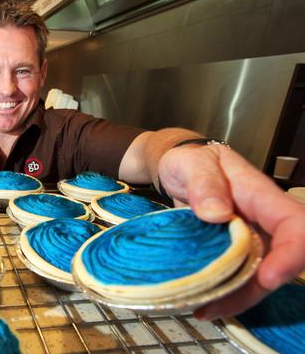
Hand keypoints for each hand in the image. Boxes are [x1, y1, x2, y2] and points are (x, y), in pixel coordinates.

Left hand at [158, 144, 304, 319]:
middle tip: (217, 303)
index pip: (293, 224)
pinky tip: (203, 305)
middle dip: (255, 289)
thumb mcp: (190, 164)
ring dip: (236, 298)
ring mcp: (250, 239)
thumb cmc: (189, 162)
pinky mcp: (235, 253)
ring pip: (258, 276)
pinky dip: (224, 295)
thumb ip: (203, 183)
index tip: (268, 276)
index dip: (291, 253)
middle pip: (279, 260)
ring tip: (204, 309)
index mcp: (259, 196)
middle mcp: (261, 221)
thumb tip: (216, 212)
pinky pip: (239, 278)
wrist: (178, 169)